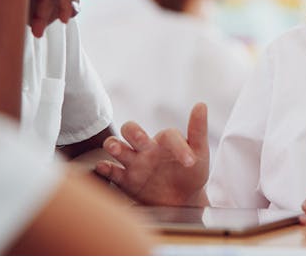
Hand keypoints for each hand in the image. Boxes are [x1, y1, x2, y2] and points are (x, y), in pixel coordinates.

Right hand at [94, 103, 209, 206]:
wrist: (183, 202)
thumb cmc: (192, 173)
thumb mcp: (199, 153)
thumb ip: (198, 130)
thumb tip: (201, 104)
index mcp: (165, 141)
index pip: (167, 134)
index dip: (179, 146)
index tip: (190, 162)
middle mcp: (146, 148)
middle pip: (131, 130)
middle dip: (133, 131)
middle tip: (141, 139)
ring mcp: (134, 163)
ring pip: (117, 147)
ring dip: (113, 145)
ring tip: (115, 148)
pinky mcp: (125, 180)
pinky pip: (111, 172)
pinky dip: (104, 169)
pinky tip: (104, 168)